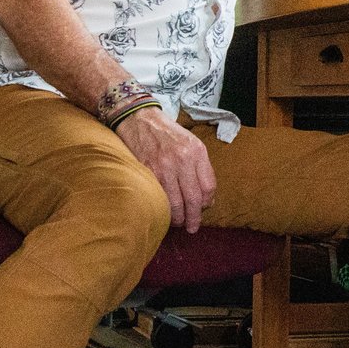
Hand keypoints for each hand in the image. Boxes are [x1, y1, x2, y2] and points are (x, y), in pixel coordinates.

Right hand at [116, 108, 214, 233]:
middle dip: (194, 217)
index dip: (207, 202)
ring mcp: (164, 166)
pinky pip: (159, 197)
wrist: (140, 119)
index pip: (208, 187)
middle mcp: (182, 159)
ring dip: (178, 217)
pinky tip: (164, 212)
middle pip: (193, 198)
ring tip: (178, 223)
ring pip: (176, 202)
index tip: (204, 208)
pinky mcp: (147, 171)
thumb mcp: (192, 143)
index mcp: (197, 151)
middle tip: (192, 227)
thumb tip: (206, 197)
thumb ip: (201, 167)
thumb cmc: (168, 134)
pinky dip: (163, 208)